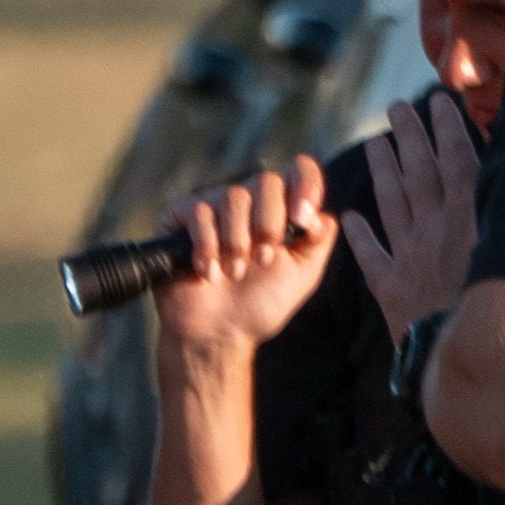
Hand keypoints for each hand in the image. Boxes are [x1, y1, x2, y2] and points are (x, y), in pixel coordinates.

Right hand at [150, 160, 336, 366]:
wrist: (217, 332)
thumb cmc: (260, 305)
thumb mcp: (303, 274)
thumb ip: (319, 240)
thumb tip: (322, 211)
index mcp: (281, 211)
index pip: (298, 171)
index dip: (305, 184)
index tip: (302, 218)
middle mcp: (249, 202)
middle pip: (267, 181)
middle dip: (269, 224)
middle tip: (264, 260)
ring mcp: (214, 206)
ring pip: (233, 197)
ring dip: (238, 243)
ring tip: (234, 273)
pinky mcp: (181, 215)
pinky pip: (199, 211)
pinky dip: (208, 246)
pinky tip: (209, 272)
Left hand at [340, 91, 480, 342]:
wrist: (462, 364)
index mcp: (466, 223)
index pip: (455, 163)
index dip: (446, 129)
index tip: (438, 101)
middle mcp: (433, 234)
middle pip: (419, 175)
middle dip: (409, 137)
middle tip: (396, 107)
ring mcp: (408, 260)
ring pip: (391, 205)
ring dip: (383, 171)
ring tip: (375, 141)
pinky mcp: (391, 292)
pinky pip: (370, 259)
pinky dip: (358, 236)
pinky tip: (346, 217)